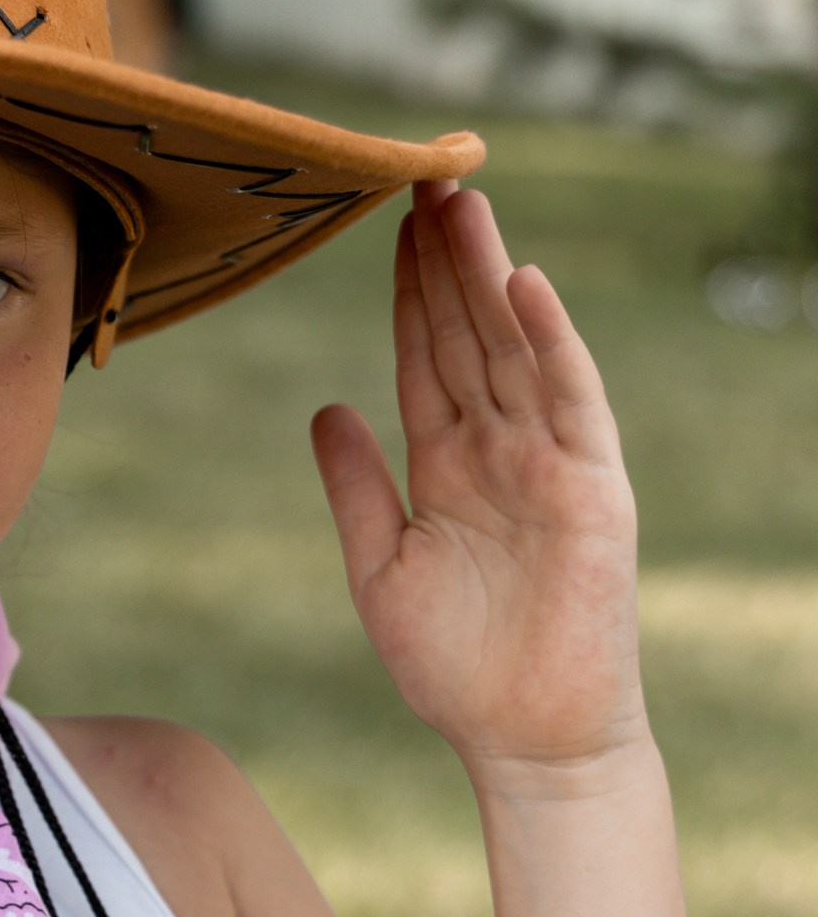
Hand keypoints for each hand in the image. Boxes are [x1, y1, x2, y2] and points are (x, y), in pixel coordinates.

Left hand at [310, 183, 647, 789]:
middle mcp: (500, 447)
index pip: (423, 355)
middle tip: (421, 177)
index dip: (405, 290)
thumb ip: (356, 484)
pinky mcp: (591, 488)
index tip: (385, 219)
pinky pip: (569, 401)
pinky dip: (549, 342)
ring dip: (490, 276)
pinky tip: (523, 285)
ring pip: (514, 348)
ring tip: (462, 204)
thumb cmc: (455, 667)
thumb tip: (324, 406)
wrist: (524, 740)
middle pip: (467, 332)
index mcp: (448, 462)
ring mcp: (549, 461)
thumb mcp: (380, 565)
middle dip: (445, 258)